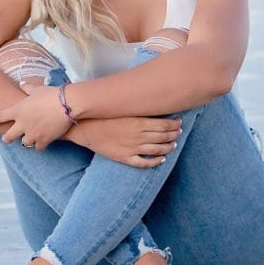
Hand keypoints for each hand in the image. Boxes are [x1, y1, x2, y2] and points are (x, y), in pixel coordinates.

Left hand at [0, 84, 72, 150]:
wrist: (67, 103)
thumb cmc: (52, 93)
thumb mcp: (37, 89)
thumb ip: (27, 87)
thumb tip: (22, 83)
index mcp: (18, 110)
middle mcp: (22, 124)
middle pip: (8, 137)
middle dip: (7, 139)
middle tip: (8, 139)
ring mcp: (32, 133)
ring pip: (24, 144)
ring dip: (26, 142)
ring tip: (30, 140)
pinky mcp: (43, 139)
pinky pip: (38, 148)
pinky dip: (40, 146)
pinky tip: (42, 143)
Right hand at [67, 116, 182, 167]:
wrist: (84, 126)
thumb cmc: (104, 114)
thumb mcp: (124, 107)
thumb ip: (139, 107)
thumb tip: (153, 102)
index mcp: (139, 121)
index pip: (164, 124)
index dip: (175, 124)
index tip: (179, 122)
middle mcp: (138, 136)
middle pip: (163, 136)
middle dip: (174, 134)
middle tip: (179, 132)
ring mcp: (132, 148)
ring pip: (157, 150)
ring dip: (168, 147)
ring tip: (173, 144)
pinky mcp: (124, 157)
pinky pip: (144, 163)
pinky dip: (155, 162)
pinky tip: (161, 160)